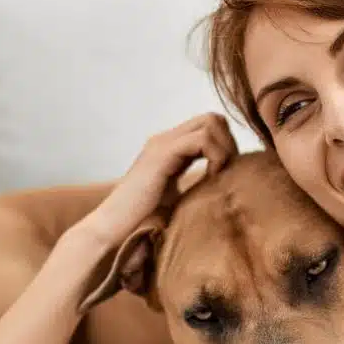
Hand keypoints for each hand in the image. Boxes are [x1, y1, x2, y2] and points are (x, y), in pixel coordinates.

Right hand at [73, 113, 239, 246]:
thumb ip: (197, 185)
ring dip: (224, 149)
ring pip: (211, 122)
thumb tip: (227, 187)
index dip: (226, 145)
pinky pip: (202, 139)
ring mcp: (162, 143)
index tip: (227, 173)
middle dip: (229, 143)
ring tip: (219, 175)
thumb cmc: (144, 218)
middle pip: (214, 118)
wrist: (113, 225)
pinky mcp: (162, 154)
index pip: (210, 126)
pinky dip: (216, 156)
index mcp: (170, 146)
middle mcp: (166, 139)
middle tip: (228, 172)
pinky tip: (211, 178)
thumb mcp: (178, 197)